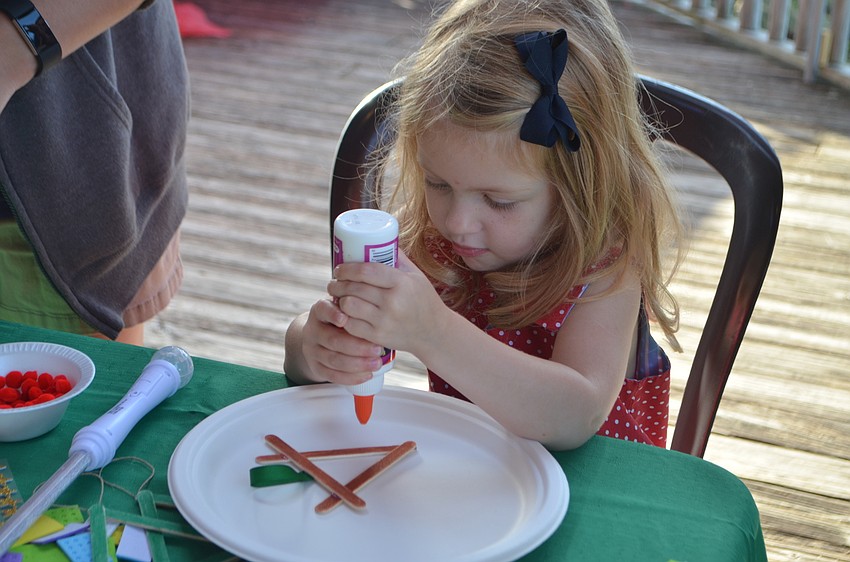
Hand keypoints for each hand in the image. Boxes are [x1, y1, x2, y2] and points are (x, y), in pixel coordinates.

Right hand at [294, 298, 385, 385]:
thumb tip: (379, 317)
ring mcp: (312, 350)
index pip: (323, 310)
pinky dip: (351, 377)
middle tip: (377, 349)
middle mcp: (313, 330)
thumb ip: (356, 312)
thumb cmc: (339, 321)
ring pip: (334, 360)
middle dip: (358, 347)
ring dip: (357, 364)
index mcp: (320, 312)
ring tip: (376, 363)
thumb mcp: (344, 310)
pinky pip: (333, 375)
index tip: (345, 318)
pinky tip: (366, 374)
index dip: (333, 314)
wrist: (320, 338)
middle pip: (333, 340)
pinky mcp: (316, 367)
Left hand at [328, 251, 445, 357]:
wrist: (435, 332)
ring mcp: (384, 321)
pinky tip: (344, 313)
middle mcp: (392, 302)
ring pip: (348, 306)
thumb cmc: (423, 299)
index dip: (347, 268)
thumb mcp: (415, 275)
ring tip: (339, 296)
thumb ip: (397, 258)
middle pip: (353, 288)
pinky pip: (351, 325)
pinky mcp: (378, 337)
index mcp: (401, 283)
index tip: (339, 268)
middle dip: (337, 284)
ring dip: (339, 300)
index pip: (365, 271)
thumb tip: (378, 238)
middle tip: (334, 282)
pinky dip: (344, 317)